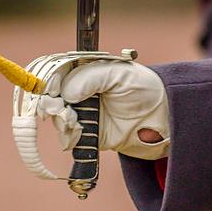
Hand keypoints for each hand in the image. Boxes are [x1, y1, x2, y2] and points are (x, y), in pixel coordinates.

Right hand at [40, 60, 169, 159]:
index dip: (48, 83)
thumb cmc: (144, 89)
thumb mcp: (118, 74)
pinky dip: (70, 136)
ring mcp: (83, 114)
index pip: (55, 74)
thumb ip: (90, 78)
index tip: (49, 93)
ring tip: (74, 122)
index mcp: (85, 72)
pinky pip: (69, 138)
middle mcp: (80, 92)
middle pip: (51, 98)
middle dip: (52, 105)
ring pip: (57, 119)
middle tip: (63, 111)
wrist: (164, 118)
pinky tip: (79, 132)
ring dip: (62, 122)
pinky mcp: (89, 134)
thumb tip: (65, 93)